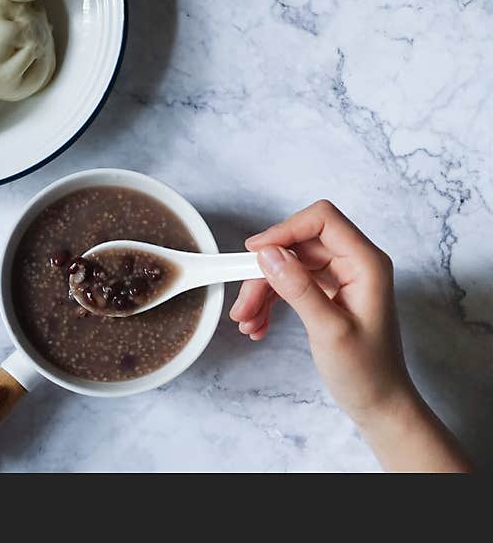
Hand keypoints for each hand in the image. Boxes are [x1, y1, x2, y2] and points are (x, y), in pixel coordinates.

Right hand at [230, 199, 408, 421]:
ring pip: (288, 265)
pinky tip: (258, 324)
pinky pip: (290, 283)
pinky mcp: (327, 292)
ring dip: (262, 290)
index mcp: (366, 263)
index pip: (322, 220)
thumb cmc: (367, 372)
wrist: (378, 403)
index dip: (285, 230)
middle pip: (297, 245)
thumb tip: (268, 254)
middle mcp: (354, 263)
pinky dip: (270, 301)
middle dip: (265, 272)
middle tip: (244, 304)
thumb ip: (298, 288)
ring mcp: (340, 277)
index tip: (254, 252)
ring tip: (247, 321)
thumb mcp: (329, 330)